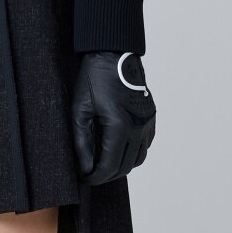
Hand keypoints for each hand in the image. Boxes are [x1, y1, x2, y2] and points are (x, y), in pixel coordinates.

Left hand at [71, 50, 155, 183]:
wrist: (113, 53)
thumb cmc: (93, 78)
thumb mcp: (80, 110)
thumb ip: (81, 142)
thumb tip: (84, 167)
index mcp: (119, 125)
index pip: (109, 166)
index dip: (95, 177)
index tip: (84, 179)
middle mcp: (138, 127)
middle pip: (125, 167)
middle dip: (107, 175)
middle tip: (90, 174)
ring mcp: (148, 122)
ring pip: (138, 159)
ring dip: (121, 165)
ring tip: (103, 163)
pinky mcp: (151, 117)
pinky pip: (146, 145)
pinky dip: (133, 153)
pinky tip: (118, 148)